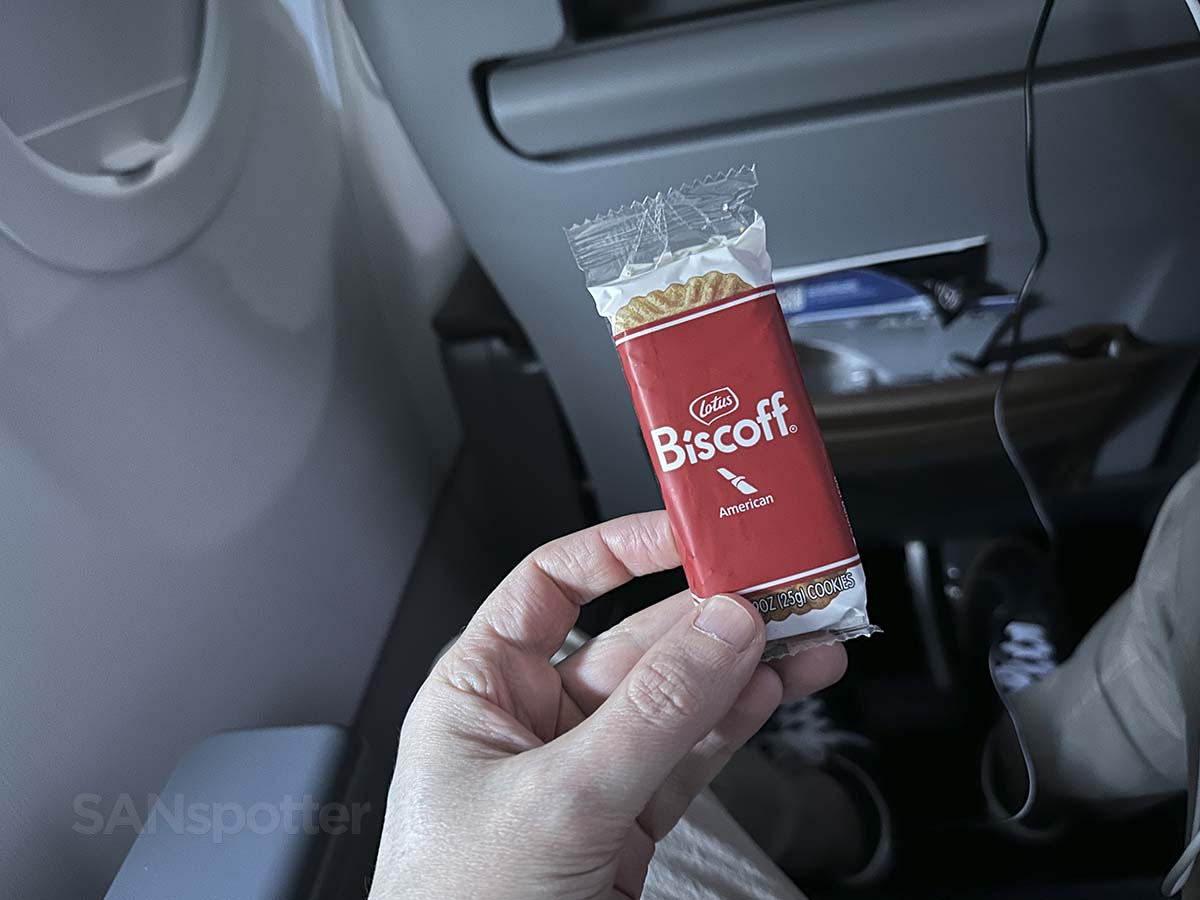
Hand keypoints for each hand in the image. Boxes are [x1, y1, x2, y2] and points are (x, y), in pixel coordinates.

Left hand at [369, 511, 846, 899]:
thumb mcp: (557, 798)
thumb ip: (650, 715)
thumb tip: (722, 630)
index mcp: (482, 687)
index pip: (552, 585)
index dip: (619, 548)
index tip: (688, 532)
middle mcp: (536, 718)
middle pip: (635, 638)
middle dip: (710, 614)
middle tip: (780, 587)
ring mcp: (591, 768)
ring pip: (679, 696)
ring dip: (745, 663)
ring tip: (809, 632)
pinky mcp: (632, 817)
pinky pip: (694, 750)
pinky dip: (741, 718)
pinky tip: (782, 685)